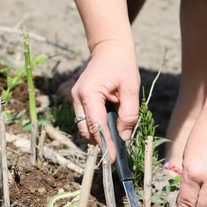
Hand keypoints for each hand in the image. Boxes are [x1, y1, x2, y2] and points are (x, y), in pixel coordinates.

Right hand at [71, 40, 139, 160]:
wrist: (109, 47)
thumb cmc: (122, 64)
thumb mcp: (131, 88)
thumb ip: (129, 114)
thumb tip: (124, 136)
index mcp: (89, 93)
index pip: (96, 126)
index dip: (105, 144)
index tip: (112, 159)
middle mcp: (77, 97)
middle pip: (85, 129)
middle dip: (100, 142)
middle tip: (116, 152)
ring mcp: (75, 97)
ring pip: (83, 126)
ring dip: (98, 134)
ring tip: (115, 137)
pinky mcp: (78, 98)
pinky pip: (84, 118)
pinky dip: (95, 126)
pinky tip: (109, 125)